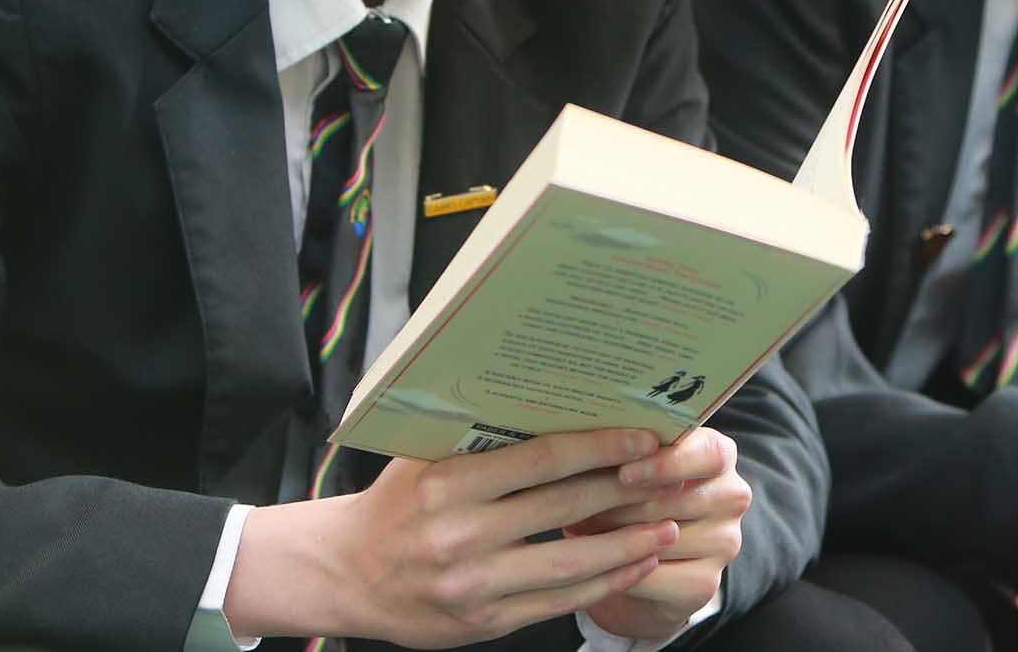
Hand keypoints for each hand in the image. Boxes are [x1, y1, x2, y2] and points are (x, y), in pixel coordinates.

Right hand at [224, 428, 680, 645]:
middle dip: (625, 491)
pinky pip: (555, 601)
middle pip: (563, 509)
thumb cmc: (397, 502)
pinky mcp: (483, 621)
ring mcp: (473, 583)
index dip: (600, 447)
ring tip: (667, 527)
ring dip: (626, 546)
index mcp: (448, 483)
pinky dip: (600, 583)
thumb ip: (482, 436)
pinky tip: (633, 565)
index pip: (541, 459)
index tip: (645, 437)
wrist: (345, 572)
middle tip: (672, 475)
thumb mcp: (426, 458)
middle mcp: (460, 534)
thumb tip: (557, 396)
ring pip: (568, 565)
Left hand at [571, 428, 751, 640]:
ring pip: (661, 539)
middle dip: (620, 503)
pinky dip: (620, 571)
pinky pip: (654, 577)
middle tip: (575, 504)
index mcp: (718, 453)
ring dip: (613, 536)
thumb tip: (588, 440)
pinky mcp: (706, 584)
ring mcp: (724, 542)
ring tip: (576, 527)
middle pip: (676, 499)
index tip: (625, 473)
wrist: (636, 562)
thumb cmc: (627, 496)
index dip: (666, 463)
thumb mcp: (628, 463)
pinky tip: (597, 561)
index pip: (707, 452)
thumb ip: (622, 448)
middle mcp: (731, 495)